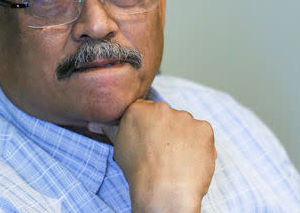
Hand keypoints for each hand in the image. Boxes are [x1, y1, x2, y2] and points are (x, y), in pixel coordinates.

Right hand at [97, 100, 215, 212]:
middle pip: (166, 115)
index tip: (150, 140)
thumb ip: (112, 129)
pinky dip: (199, 145)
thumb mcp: (120, 147)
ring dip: (183, 137)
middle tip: (163, 151)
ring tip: (177, 158)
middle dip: (166, 130)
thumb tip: (95, 122)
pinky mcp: (204, 128)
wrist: (163, 191)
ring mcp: (185, 117)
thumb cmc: (139, 172)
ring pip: (185, 124)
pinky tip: (190, 159)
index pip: (145, 110)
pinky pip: (202, 133)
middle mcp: (162, 108)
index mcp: (139, 109)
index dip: (148, 127)